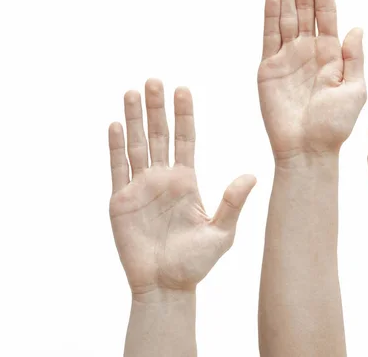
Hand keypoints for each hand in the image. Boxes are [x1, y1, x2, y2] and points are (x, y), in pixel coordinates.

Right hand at [108, 79, 255, 295]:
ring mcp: (140, 188)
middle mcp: (163, 178)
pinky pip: (118, 168)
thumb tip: (252, 175)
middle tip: (154, 80)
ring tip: (132, 92)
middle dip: (156, 108)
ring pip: (136, 145)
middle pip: (158, 135)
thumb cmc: (195, 264)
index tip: (183, 89)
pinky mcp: (121, 201)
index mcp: (187, 181)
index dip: (183, 115)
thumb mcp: (221, 232)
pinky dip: (115, 147)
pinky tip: (115, 125)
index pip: (185, 139)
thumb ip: (232, 202)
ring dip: (134, 119)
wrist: (166, 286)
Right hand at [258, 0, 366, 159]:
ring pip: (285, 17)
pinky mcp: (268, 69)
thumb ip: (354, 58)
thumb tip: (356, 28)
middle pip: (304, 8)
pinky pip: (269, 37)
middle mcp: (308, 51)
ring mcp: (287, 58)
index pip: (326, 13)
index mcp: (330, 54)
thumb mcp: (355, 90)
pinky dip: (269, 16)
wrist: (307, 149)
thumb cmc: (334, 126)